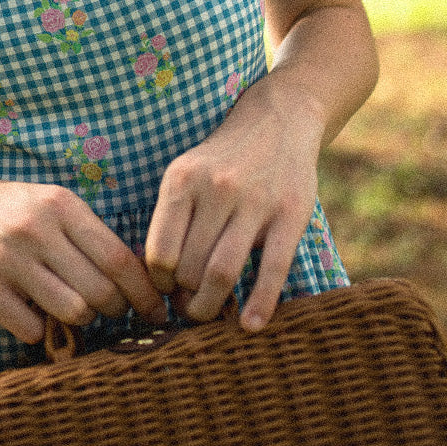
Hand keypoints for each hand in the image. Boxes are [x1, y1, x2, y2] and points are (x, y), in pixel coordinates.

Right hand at [0, 171, 167, 343]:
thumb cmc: (13, 211)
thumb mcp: (53, 204)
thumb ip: (91, 235)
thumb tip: (142, 278)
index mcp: (61, 205)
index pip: (119, 259)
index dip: (144, 292)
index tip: (158, 312)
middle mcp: (35, 229)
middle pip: (100, 292)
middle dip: (114, 309)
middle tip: (111, 310)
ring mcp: (6, 259)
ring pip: (71, 312)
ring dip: (78, 319)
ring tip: (70, 307)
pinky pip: (30, 328)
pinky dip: (38, 328)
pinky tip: (31, 311)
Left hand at [144, 78, 322, 331]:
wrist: (277, 120)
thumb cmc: (221, 159)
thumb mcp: (186, 172)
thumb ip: (172, 217)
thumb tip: (155, 279)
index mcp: (182, 179)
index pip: (159, 251)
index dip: (158, 282)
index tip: (164, 291)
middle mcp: (216, 189)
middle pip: (190, 266)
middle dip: (185, 297)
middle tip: (187, 307)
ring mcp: (256, 202)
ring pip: (223, 272)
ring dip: (212, 305)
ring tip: (208, 314)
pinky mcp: (291, 215)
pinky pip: (272, 269)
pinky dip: (260, 304)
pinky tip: (250, 325)